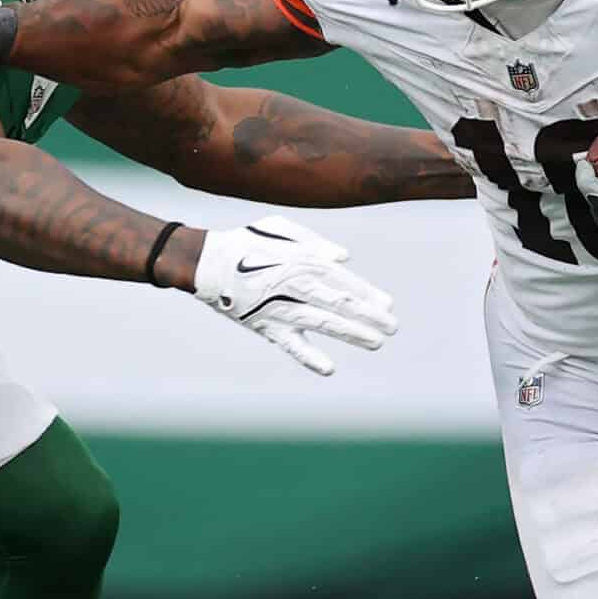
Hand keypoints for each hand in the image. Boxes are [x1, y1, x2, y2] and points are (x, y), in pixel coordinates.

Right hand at [191, 216, 399, 375]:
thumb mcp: (278, 229)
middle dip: (368, 315)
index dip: (366, 293)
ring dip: (351, 333)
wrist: (205, 263)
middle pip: (338, 301)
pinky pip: (289, 343)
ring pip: (321, 322)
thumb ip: (313, 242)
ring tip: (376, 343)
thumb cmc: (245, 242)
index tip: (387, 304)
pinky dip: (308, 357)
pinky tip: (329, 369)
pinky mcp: (264, 325)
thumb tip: (344, 258)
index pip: (341, 279)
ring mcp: (279, 307)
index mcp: (300, 259)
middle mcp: (294, 284)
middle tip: (392, 327)